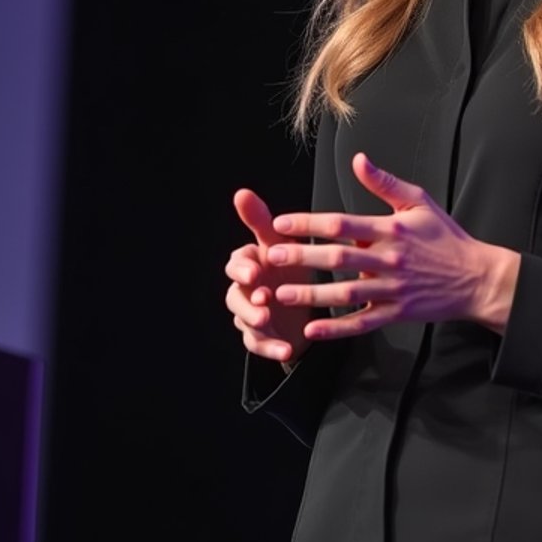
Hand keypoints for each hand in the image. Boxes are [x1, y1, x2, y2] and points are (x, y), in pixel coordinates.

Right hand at [225, 188, 318, 362]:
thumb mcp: (282, 244)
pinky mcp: (260, 337)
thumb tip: (241, 192)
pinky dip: (271, 347)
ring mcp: (251, 314)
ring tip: (267, 322)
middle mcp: (246, 290)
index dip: (242, 268)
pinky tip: (286, 348)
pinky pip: (259, 344)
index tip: (254, 271)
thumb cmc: (291, 268)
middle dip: (246, 299)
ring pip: (243, 321)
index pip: (236, 263)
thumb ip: (260, 220)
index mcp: (250, 265)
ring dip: (255, 323)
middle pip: (235, 296)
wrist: (306, 307)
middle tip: (261, 299)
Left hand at [265, 152, 520, 340]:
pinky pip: (362, 323)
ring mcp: (393, 289)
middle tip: (271, 256)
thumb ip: (385, 183)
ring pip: (346, 292)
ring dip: (312, 293)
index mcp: (392, 229)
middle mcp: (390, 259)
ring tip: (280, 294)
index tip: (280, 223)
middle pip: (339, 258)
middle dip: (302, 256)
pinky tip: (312, 330)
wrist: (477, 278)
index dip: (309, 222)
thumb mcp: (420, 202)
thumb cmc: (445, 238)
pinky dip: (337, 328)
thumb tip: (358, 159)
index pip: (343, 223)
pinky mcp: (397, 314)